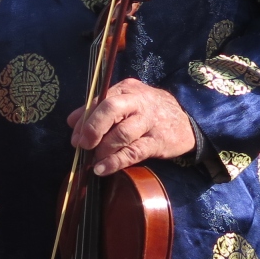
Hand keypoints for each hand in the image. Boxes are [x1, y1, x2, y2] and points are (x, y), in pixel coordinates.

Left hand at [66, 78, 194, 176]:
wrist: (187, 123)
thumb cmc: (149, 112)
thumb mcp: (126, 103)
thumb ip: (98, 110)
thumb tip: (72, 121)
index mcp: (127, 89)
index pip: (100, 101)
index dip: (84, 119)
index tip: (75, 136)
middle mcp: (138, 102)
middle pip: (110, 109)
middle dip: (92, 128)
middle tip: (82, 145)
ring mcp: (149, 121)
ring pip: (122, 133)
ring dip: (103, 148)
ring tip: (94, 159)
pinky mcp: (158, 141)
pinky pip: (133, 152)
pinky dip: (115, 162)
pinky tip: (102, 169)